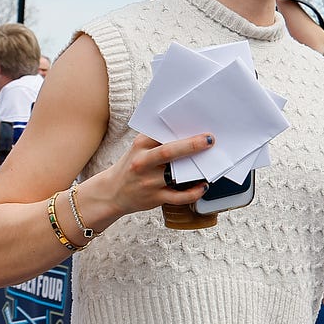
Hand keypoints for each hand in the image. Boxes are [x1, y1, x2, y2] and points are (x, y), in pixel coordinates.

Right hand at [78, 132, 215, 229]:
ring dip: (196, 170)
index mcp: (140, 145)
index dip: (180, 129)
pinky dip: (194, 192)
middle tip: (210, 140)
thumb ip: (158, 141)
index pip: (160, 133)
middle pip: (168, 152)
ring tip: (211, 165)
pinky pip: (179, 197)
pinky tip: (202, 186)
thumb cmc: (132, 166)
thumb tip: (189, 134)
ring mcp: (148, 182)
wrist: (112, 192)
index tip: (198, 126)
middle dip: (191, 145)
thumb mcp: (139, 149)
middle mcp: (142, 162)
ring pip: (175, 175)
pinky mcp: (154, 198)